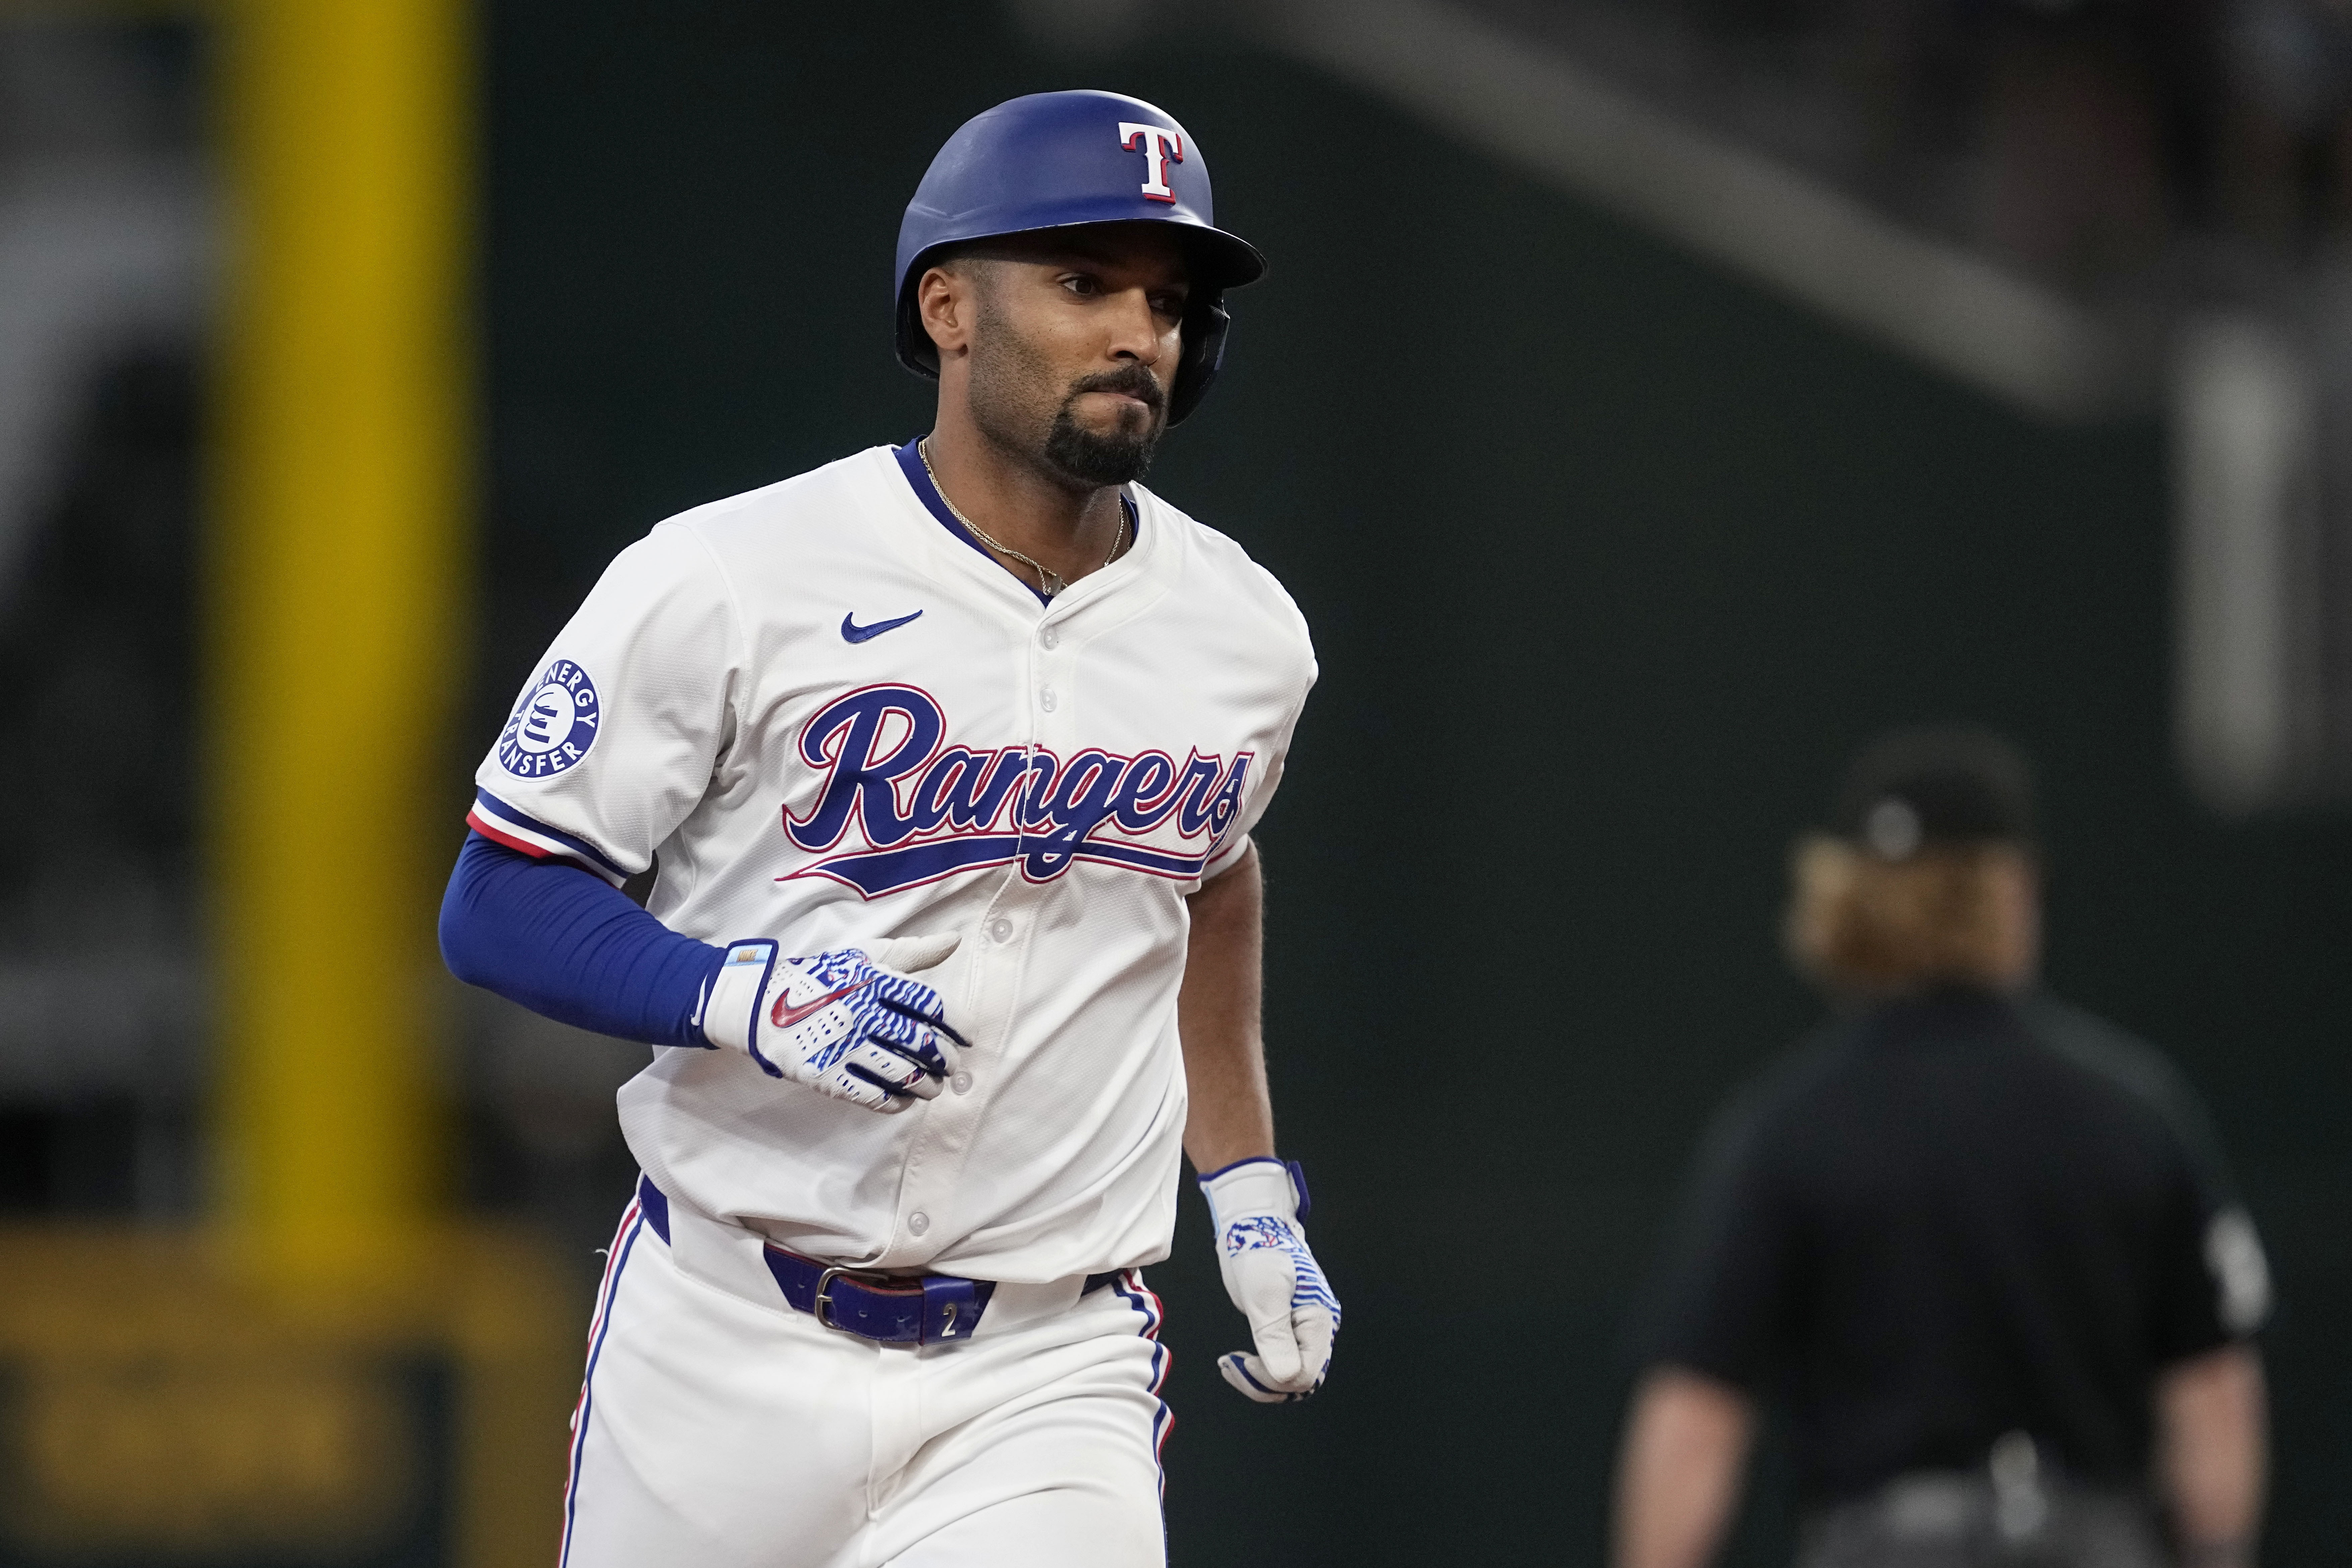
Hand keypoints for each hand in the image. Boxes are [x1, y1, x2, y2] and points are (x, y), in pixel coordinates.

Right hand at [699, 933, 965, 1111]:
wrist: (761, 1006)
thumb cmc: (821, 979)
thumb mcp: (864, 956)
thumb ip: (912, 952)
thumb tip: (955, 941)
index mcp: (874, 981)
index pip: (932, 1005)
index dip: (958, 1025)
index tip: (967, 1039)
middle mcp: (861, 1012)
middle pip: (922, 1043)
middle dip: (946, 1060)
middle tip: (950, 1066)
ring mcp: (843, 1045)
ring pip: (904, 1074)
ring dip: (928, 1086)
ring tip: (933, 1086)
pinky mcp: (827, 1076)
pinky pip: (875, 1097)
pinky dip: (898, 1102)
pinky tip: (905, 1099)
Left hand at [1200, 1158, 1337, 1401]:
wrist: (1254, 1225)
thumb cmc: (1260, 1249)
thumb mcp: (1263, 1293)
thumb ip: (1275, 1336)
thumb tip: (1285, 1379)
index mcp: (1319, 1321)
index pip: (1305, 1375)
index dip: (1273, 1377)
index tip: (1243, 1360)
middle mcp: (1318, 1329)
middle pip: (1300, 1381)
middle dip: (1264, 1383)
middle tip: (1230, 1365)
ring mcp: (1304, 1331)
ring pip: (1290, 1377)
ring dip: (1260, 1380)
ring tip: (1229, 1364)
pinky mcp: (1289, 1329)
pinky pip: (1282, 1363)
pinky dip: (1260, 1369)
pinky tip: (1237, 1360)